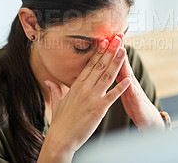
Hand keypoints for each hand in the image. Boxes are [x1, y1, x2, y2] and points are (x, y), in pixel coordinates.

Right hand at [38, 36, 130, 161]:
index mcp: (77, 85)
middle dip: (110, 51)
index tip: (105, 40)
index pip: (90, 64)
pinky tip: (128, 79)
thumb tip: (49, 80)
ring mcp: (92, 98)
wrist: (60, 139)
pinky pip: (112, 95)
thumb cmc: (60, 122)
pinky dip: (120, 87)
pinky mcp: (98, 109)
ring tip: (123, 50)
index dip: (99, 51)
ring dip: (116, 62)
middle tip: (118, 38)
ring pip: (106, 76)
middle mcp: (84, 88)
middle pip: (100, 66)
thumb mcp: (57, 102)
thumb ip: (55, 89)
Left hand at [116, 35, 164, 131]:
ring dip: (125, 62)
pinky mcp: (136, 100)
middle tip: (116, 34)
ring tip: (122, 50)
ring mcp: (134, 88)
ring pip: (128, 73)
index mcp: (122, 77)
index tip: (105, 35)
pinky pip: (133, 92)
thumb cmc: (133, 102)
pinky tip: (129, 79)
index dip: (109, 49)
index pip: (114, 60)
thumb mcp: (124, 87)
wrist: (148, 118)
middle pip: (122, 62)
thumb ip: (118, 75)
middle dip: (119, 49)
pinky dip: (130, 85)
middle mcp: (129, 80)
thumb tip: (108, 64)